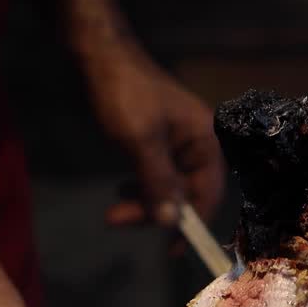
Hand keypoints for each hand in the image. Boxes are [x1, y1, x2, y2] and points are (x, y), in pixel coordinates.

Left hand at [91, 62, 224, 228]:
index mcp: (204, 140)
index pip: (208, 194)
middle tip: (117, 220)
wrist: (98, 55)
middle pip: (185, 193)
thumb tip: (172, 223)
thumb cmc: (124, 94)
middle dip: (155, 210)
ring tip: (113, 210)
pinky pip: (155, 173)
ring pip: (167, 186)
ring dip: (143, 202)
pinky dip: (140, 186)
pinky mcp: (157, 140)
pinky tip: (121, 191)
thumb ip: (158, 183)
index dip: (192, 224)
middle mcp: (196, 143)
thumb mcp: (140, 142)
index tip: (172, 251)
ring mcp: (176, 142)